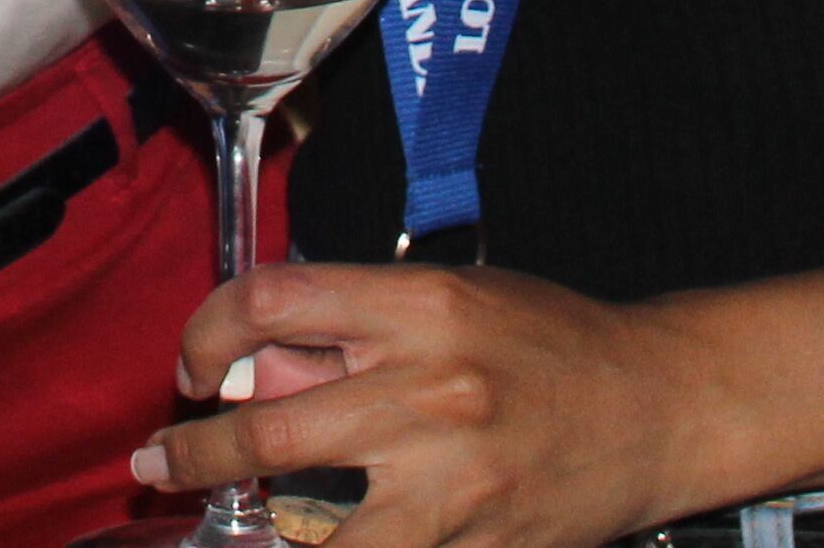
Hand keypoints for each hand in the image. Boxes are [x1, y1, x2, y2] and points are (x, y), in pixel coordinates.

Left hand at [139, 260, 722, 547]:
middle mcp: (432, 390)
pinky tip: (311, 541)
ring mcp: (456, 481)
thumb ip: (355, 328)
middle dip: (195, 453)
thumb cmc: (551, 344)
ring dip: (252, 525)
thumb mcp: (450, 300)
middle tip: (161, 463)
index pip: (271, 304)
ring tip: (225, 519)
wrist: (662, 407)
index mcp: (420, 309)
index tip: (192, 368)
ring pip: (310, 525)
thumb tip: (253, 370)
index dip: (207, 334)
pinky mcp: (479, 546)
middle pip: (271, 428)